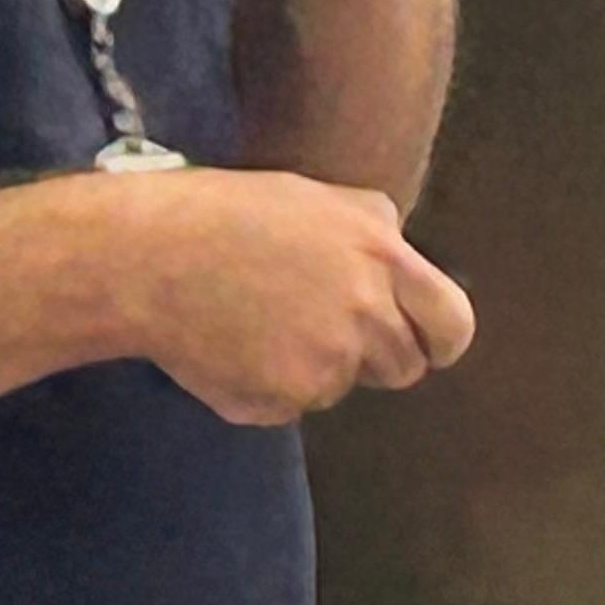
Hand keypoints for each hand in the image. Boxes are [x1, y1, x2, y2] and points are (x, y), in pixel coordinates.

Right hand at [91, 164, 476, 424]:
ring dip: (313, 369)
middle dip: (372, 356)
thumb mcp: (318, 198)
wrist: (151, 257)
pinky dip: (267, 389)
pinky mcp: (286, 398)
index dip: (441, 340)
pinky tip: (230, 347)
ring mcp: (328, 362)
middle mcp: (367, 313)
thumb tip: (399, 259)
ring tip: (259, 324)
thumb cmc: (228, 215)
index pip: (453, 323)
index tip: (428, 345)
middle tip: (319, 330)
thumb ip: (372, 231)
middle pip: (403, 366)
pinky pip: (291, 405)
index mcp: (384, 257)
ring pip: (340, 385)